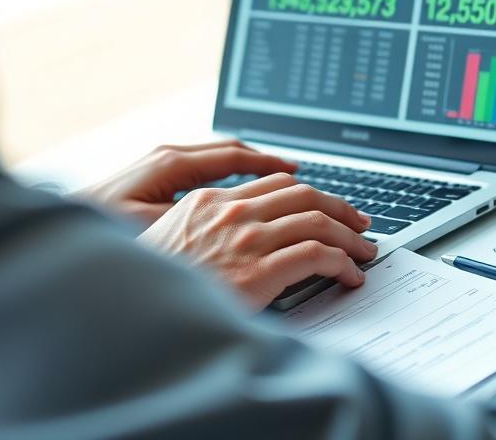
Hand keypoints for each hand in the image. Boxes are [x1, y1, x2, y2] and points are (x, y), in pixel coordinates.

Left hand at [80, 140, 297, 227]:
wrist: (63, 229)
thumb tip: (229, 219)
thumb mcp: (152, 227)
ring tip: (273, 180)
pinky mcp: (155, 176)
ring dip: (246, 165)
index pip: (233, 155)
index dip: (268, 163)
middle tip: (294, 173)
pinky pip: (202, 167)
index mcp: (172, 163)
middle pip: (228, 149)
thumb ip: (191, 218)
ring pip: (216, 156)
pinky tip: (236, 192)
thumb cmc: (104, 228)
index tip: (294, 170)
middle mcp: (168, 155)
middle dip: (263, 159)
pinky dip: (226, 174)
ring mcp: (161, 163)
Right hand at [141, 173, 377, 309]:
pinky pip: (316, 256)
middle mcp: (233, 212)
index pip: (276, 184)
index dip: (310, 193)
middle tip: (359, 222)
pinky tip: (350, 275)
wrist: (131, 311)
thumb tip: (240, 236)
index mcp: (210, 199)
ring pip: (317, 221)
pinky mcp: (259, 271)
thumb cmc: (151, 282)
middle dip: (340, 207)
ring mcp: (247, 239)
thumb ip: (207, 226)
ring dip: (349, 236)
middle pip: (304, 194)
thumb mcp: (171, 237)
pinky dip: (342, 262)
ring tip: (364, 251)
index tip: (328, 205)